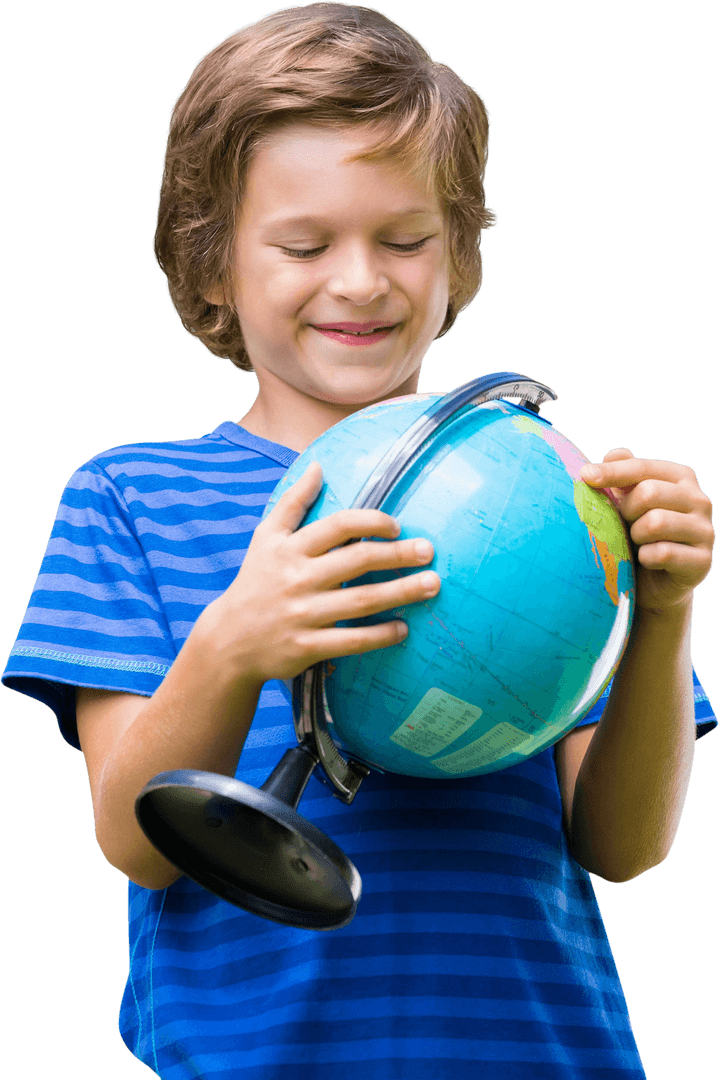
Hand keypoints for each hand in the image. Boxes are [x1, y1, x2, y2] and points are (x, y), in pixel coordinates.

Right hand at [210, 461, 439, 683]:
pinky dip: (380, 635)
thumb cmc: (255, 582)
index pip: (338, 526)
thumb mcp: (265, 538)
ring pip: (360, 601)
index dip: (371, 522)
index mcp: (290, 549)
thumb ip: (293, 502)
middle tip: (429, 550)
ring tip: (432, 585)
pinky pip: (351, 640)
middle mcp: (297, 579)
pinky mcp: (306, 647)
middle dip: (397, 554)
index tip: (397, 525)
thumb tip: (317, 466)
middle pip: (356, 561)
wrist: (228, 640)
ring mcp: (302, 615)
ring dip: (401, 592)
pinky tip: (403, 628)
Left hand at [580, 448, 713, 613]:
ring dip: (635, 536)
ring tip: (636, 544)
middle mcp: (699, 500)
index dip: (612, 472)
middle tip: (624, 525)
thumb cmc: (636, 535)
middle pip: (649, 493)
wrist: (653, 584)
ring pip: (656, 522)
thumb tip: (613, 455)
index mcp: (681, 478)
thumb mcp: (626, 502)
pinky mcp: (702, 561)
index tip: (584, 476)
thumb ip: (622, 475)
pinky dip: (645, 558)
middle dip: (626, 511)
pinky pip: (661, 553)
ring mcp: (705, 531)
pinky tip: (646, 560)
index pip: (643, 467)